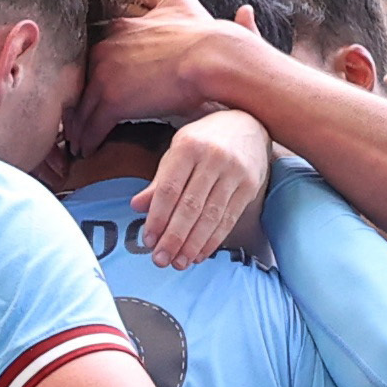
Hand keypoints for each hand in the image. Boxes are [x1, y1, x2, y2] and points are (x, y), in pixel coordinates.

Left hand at [74, 0, 225, 154]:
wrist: (215, 56)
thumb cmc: (204, 34)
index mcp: (118, 26)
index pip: (92, 54)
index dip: (91, 75)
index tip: (90, 91)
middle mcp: (105, 46)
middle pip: (80, 80)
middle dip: (77, 101)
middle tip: (74, 121)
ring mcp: (105, 73)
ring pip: (82, 105)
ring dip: (78, 126)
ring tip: (77, 142)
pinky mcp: (112, 99)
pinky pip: (92, 126)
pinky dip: (88, 140)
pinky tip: (87, 151)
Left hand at [137, 107, 271, 269]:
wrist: (248, 123)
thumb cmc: (205, 140)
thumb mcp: (178, 151)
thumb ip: (159, 180)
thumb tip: (136, 206)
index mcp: (188, 146)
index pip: (169, 189)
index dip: (158, 218)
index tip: (149, 241)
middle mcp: (213, 158)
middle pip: (190, 206)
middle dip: (174, 237)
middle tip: (161, 260)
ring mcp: (234, 173)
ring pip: (210, 216)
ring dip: (193, 244)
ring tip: (179, 263)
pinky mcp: (250, 186)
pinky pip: (228, 219)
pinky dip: (212, 240)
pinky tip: (199, 254)